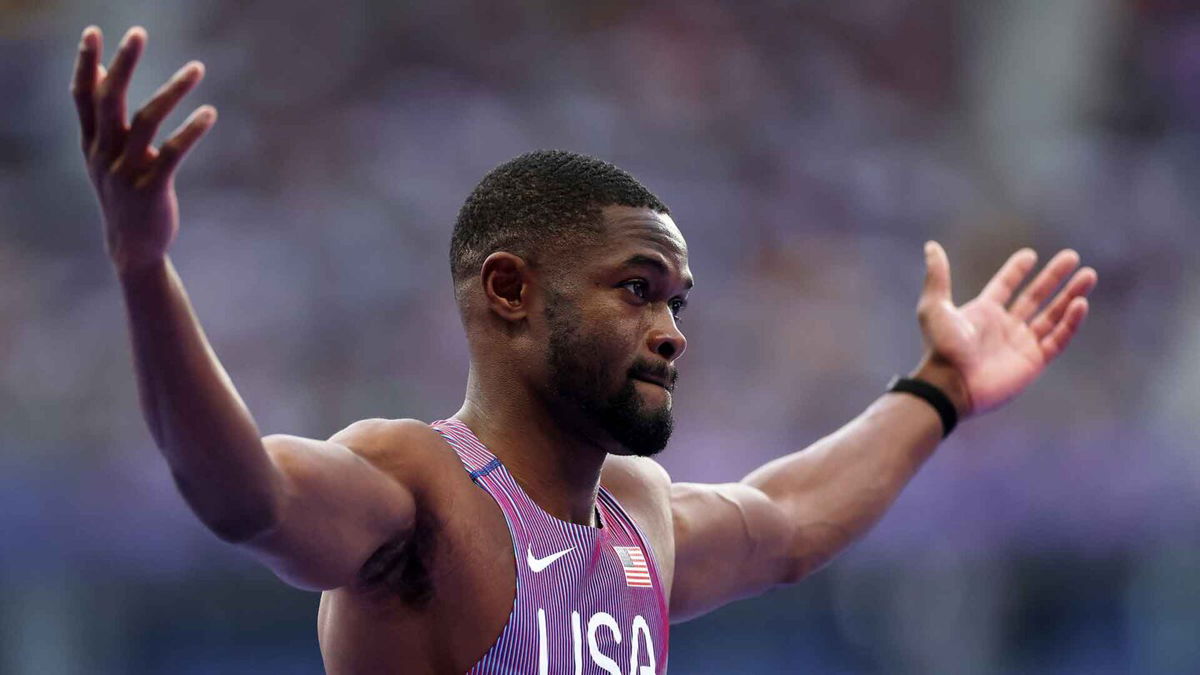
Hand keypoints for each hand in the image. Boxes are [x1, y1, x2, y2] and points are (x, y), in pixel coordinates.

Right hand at [71, 26, 215, 274]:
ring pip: (145, 121)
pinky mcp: (152, 190)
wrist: (133, 249)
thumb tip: (104, 78)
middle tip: (138, 33)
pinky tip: (209, 113)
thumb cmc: (126, 197)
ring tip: (197, 67)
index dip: (86, 64)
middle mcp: (104, 155)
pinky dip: (191, 131)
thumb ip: (107, 123)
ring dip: (172, 91)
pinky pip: (173, 153)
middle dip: (122, 64)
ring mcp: (126, 173)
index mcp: (92, 145)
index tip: (93, 32)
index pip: (83, 96)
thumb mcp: (109, 159)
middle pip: (109, 100)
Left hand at [914, 242, 1096, 416]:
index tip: (1030, 255)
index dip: (1016, 271)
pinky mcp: (1034, 361)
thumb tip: (931, 246)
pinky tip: (1080, 303)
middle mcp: (1004, 326)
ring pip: (1053, 315)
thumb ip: (938, 277)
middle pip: (1035, 297)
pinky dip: (1071, 322)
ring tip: (1088, 275)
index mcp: (983, 313)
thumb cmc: (941, 347)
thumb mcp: (935, 307)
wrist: (951, 384)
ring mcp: (1021, 344)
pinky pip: (1058, 339)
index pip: (1004, 286)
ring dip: (1071, 295)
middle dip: (1054, 277)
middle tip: (1072, 257)